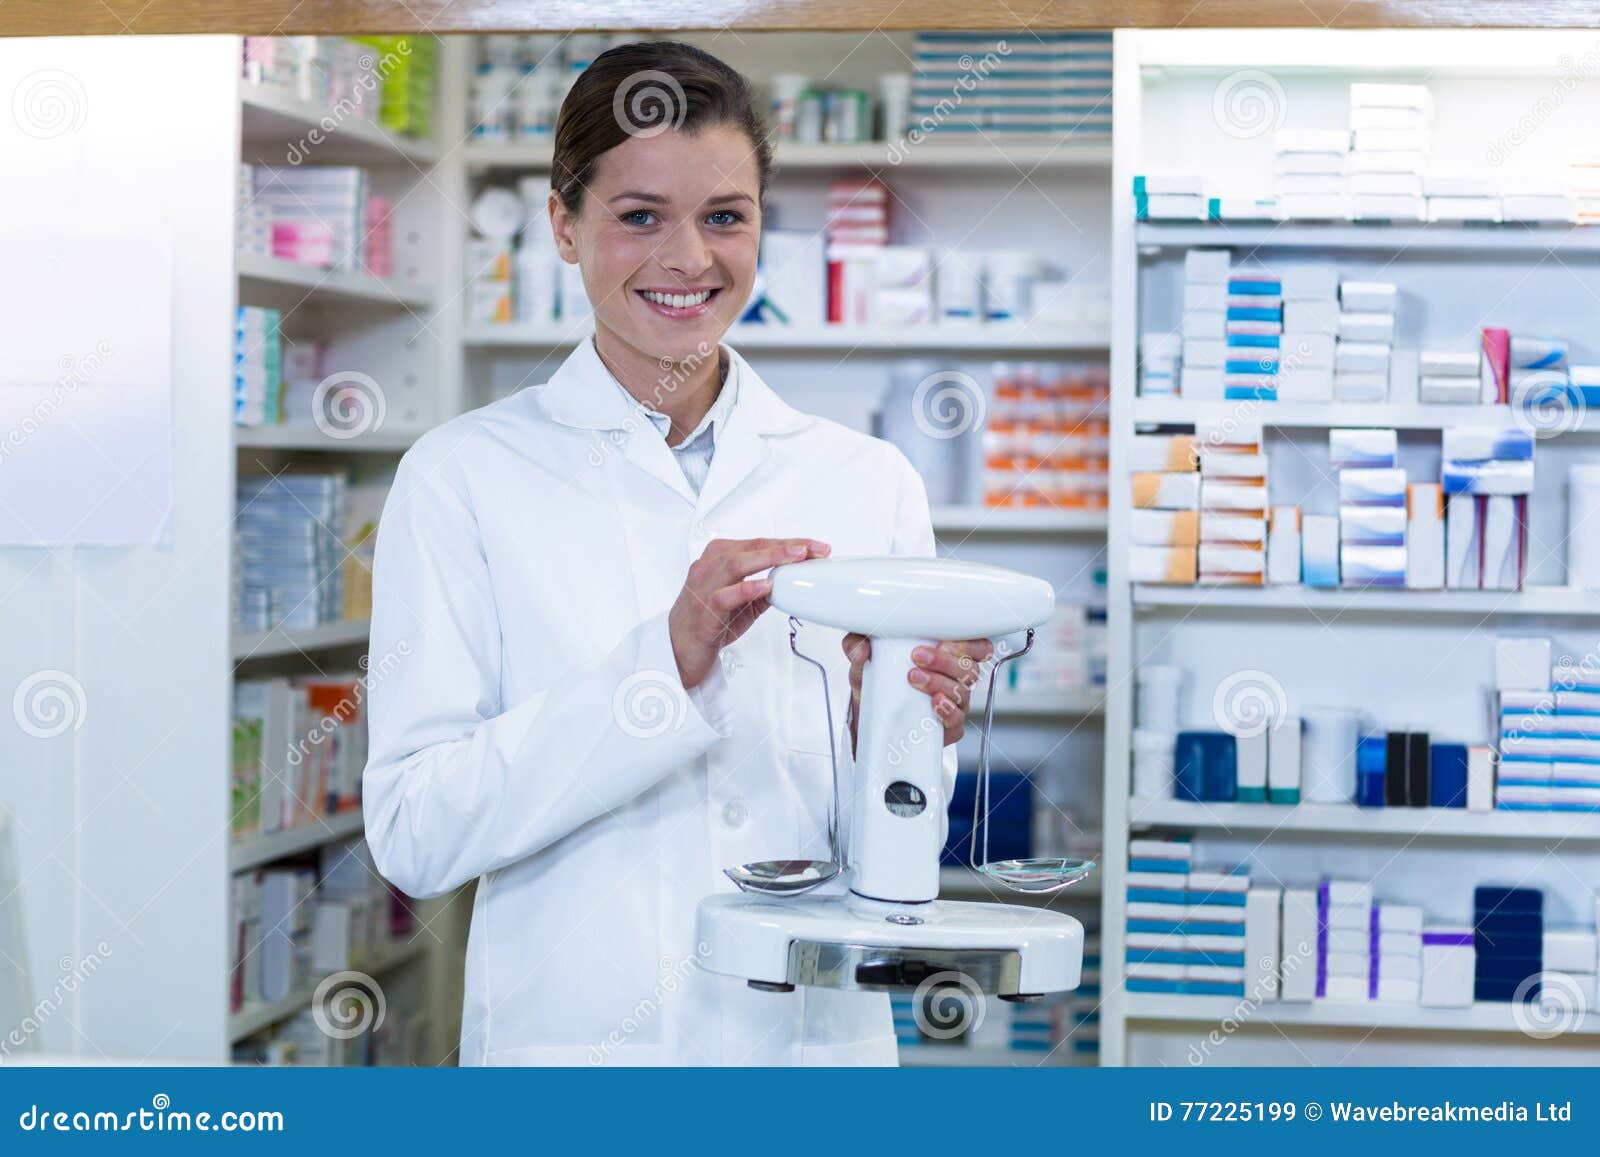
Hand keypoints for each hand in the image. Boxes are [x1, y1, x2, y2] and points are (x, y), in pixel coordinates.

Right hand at [670, 537, 830, 688]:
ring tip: (794, 557)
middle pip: (751, 548)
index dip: (788, 543)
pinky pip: (725, 595)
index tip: (814, 546)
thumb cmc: (708, 620)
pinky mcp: (705, 610)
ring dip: (769, 558)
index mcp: (719, 558)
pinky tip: (766, 586)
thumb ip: (764, 587)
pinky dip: (747, 588)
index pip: (758, 544)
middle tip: (811, 548)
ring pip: (737, 564)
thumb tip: (793, 580)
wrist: (680, 648)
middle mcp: (710, 566)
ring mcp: (705, 586)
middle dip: (785, 546)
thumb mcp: (742, 600)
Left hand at [841, 635, 994, 751]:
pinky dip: (948, 711)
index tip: (943, 641)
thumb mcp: (864, 658)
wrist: (868, 714)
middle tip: (917, 657)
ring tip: (914, 678)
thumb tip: (860, 650)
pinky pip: (957, 722)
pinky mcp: (946, 729)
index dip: (969, 643)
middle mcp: (955, 680)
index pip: (977, 647)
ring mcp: (953, 705)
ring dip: (940, 682)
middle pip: (969, 669)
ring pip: (962, 692)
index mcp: (947, 657)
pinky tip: (934, 703)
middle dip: (945, 661)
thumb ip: (857, 644)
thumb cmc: (877, 678)